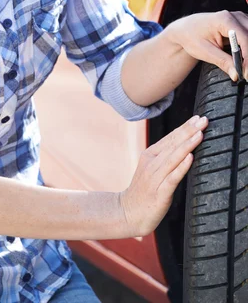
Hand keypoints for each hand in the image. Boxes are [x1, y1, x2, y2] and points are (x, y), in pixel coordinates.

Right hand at [119, 115, 207, 236]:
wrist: (128, 213)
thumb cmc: (143, 191)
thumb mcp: (152, 169)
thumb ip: (165, 157)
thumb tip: (184, 146)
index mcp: (150, 155)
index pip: (170, 138)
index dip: (185, 127)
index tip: (198, 117)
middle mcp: (152, 163)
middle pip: (173, 144)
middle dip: (189, 130)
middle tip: (203, 119)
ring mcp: (155, 177)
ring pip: (174, 157)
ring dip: (188, 144)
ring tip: (199, 133)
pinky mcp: (160, 192)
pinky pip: (172, 177)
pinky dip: (182, 166)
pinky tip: (190, 157)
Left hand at [165, 11, 247, 81]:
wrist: (186, 29)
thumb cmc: (192, 37)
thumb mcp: (205, 51)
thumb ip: (223, 62)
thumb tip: (237, 74)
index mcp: (224, 20)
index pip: (245, 39)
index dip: (247, 58)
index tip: (246, 72)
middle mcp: (234, 16)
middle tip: (244, 72)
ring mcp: (238, 18)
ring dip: (247, 51)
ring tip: (242, 65)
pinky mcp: (240, 23)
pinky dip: (247, 46)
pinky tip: (242, 57)